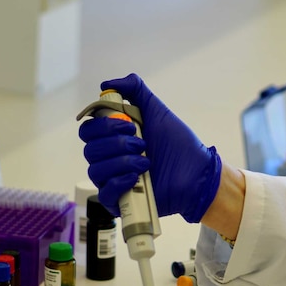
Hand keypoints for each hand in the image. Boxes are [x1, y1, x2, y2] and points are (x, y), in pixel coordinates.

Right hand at [79, 73, 221, 222]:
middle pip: (90, 150)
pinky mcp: (121, 202)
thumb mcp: (156, 110)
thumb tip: (107, 84)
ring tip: (146, 161)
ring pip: (96, 170)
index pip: (88, 131)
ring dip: (121, 162)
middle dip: (116, 144)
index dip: (103, 126)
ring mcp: (114, 180)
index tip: (129, 124)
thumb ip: (135, 90)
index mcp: (113, 138)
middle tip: (142, 143)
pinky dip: (118, 182)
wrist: (197, 171)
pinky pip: (104, 194)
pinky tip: (136, 177)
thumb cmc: (178, 143)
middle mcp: (109, 159)